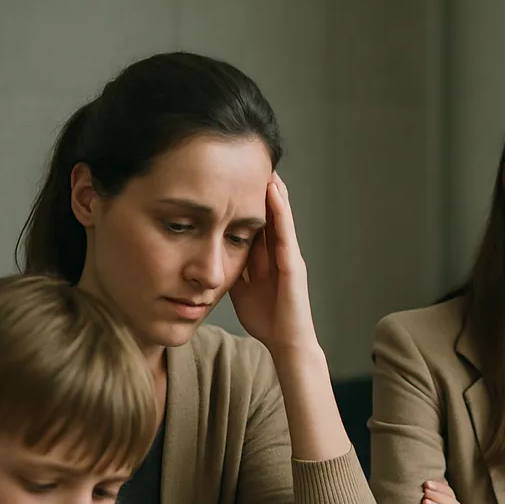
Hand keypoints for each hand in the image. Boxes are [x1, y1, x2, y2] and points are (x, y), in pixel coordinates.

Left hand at [230, 172, 317, 355]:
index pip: (255, 221)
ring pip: (280, 217)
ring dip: (274, 191)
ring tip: (264, 164)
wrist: (287, 344)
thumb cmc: (267, 320)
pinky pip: (285, 233)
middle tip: (250, 158)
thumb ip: (233, 270)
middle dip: (260, 188)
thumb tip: (211, 256)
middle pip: (269, 213)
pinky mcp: (294, 266)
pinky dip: (280, 212)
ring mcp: (289, 258)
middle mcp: (279, 254)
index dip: (245, 199)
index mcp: (266, 258)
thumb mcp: (241, 289)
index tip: (232, 175)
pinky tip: (273, 192)